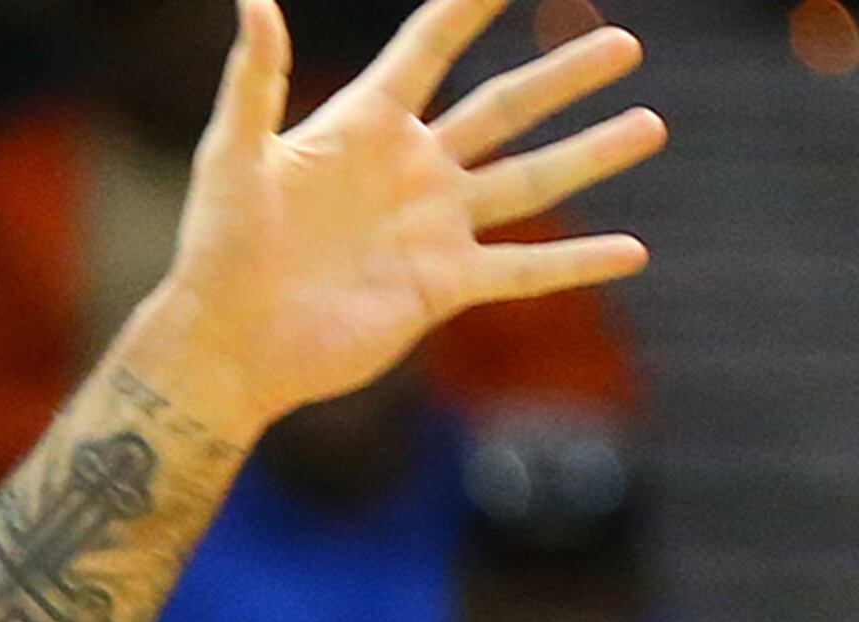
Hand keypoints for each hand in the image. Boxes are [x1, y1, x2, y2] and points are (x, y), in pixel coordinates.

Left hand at [144, 0, 662, 432]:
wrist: (223, 344)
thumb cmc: (215, 248)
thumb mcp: (233, 157)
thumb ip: (253, 79)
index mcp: (362, 127)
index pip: (428, 49)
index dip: (468, 6)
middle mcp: (408, 171)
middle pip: (502, 109)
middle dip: (561, 79)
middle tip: (623, 44)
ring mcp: (429, 229)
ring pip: (528, 182)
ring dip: (590, 154)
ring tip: (650, 125)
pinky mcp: (440, 287)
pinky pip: (522, 270)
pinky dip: (577, 263)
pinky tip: (632, 252)